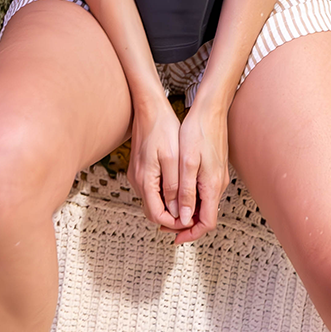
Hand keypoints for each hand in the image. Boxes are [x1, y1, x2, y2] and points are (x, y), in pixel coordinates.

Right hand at [126, 100, 188, 233]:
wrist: (150, 109)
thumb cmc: (162, 128)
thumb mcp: (172, 158)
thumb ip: (173, 186)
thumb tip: (177, 211)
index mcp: (145, 180)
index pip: (157, 215)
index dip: (175, 222)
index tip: (190, 220)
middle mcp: (138, 181)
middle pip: (154, 212)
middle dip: (173, 218)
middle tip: (192, 217)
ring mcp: (138, 176)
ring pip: (153, 202)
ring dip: (170, 208)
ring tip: (189, 205)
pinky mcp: (141, 170)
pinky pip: (153, 191)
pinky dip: (166, 196)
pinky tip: (180, 190)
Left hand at [171, 98, 229, 243]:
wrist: (211, 111)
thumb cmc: (197, 132)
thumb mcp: (187, 163)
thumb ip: (186, 192)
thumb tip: (184, 218)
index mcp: (212, 186)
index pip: (207, 223)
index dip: (190, 233)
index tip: (174, 236)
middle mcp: (218, 185)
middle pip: (206, 216)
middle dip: (186, 225)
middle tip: (165, 225)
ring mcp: (218, 178)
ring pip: (204, 205)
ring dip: (187, 212)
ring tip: (167, 211)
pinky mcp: (215, 170)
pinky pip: (204, 193)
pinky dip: (191, 200)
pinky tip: (177, 194)